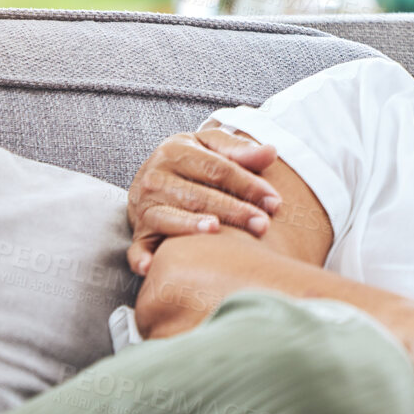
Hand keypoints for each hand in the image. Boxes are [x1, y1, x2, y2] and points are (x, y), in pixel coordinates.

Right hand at [126, 128, 283, 275]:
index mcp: (176, 150)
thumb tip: (271, 152)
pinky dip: (141, 257)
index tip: (275, 202)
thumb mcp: (212, 146)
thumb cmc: (193, 161)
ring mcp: (145, 206)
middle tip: (263, 225)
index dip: (248, 185)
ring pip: (171, 218)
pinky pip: (138, 247)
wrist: (154, 176)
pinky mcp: (139, 232)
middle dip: (233, 211)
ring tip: (215, 230)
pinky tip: (150, 267)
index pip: (218, 169)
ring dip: (192, 226)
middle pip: (198, 196)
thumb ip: (240, 149)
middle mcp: (155, 177)